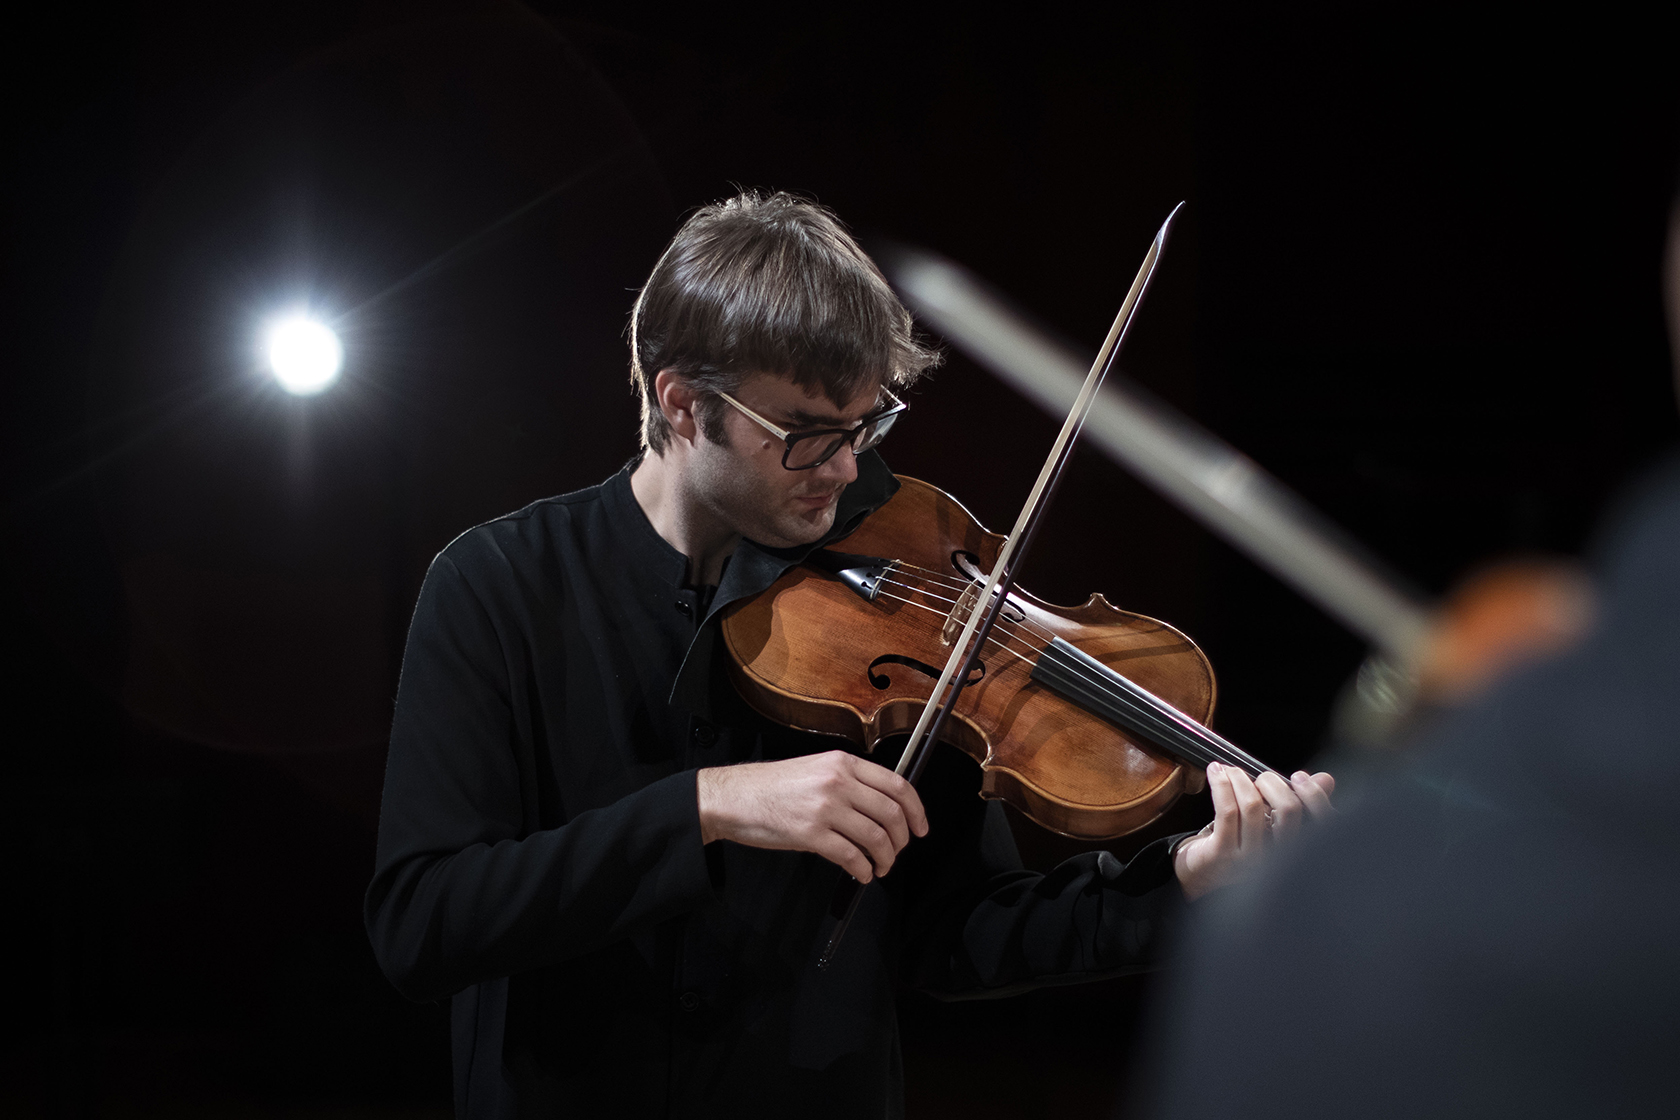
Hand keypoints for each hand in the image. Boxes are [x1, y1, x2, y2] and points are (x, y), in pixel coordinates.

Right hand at [697, 751, 928, 882]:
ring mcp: (824, 807)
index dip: (917, 810)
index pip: (897, 785)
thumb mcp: (816, 769)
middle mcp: (838, 781)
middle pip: (891, 814)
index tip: (921, 828)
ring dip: (885, 859)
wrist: (732, 797)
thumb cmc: (771, 787)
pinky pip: (851, 856)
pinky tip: (861, 873)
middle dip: (902, 840)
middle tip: (897, 852)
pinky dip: (862, 870)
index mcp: (843, 763)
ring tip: (879, 868)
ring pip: (876, 838)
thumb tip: (881, 808)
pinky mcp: (810, 834)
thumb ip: (849, 782)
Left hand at [1172, 762, 1334, 899]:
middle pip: (1289, 810)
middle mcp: (1277, 860)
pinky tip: (1216, 774)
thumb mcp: (1271, 827)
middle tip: (1259, 777)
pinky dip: (1222, 784)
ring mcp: (1249, 859)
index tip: (1299, 778)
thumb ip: (1299, 803)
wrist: (1201, 876)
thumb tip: (1325, 779)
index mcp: (1296, 853)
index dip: (1314, 794)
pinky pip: (1227, 810)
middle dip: (1273, 782)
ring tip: (1230, 771)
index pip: (1323, 822)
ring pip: (1253, 805)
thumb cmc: (1238, 848)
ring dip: (1240, 778)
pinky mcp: (1221, 854)